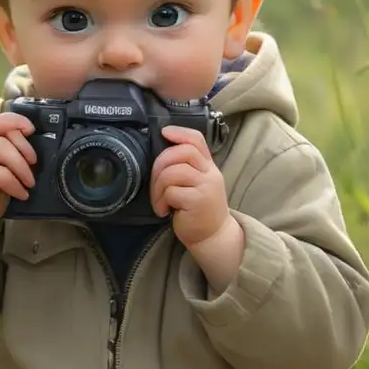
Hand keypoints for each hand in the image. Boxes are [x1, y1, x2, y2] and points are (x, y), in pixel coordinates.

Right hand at [0, 111, 37, 226]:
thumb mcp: (9, 166)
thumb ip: (15, 151)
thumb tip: (37, 144)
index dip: (14, 120)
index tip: (31, 129)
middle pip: (2, 134)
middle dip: (24, 147)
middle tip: (34, 163)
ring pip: (1, 148)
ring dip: (21, 167)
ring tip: (29, 182)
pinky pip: (1, 174)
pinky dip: (16, 185)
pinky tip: (21, 193)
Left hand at [150, 126, 230, 248]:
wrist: (213, 236)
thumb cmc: (199, 210)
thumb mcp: (197, 184)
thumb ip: (187, 168)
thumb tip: (163, 154)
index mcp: (208, 166)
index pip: (197, 140)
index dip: (179, 132)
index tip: (164, 132)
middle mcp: (209, 173)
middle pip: (182, 153)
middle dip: (160, 164)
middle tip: (155, 182)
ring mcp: (205, 186)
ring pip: (172, 172)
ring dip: (158, 186)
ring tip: (160, 200)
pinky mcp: (197, 201)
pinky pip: (171, 191)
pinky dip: (161, 200)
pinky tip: (164, 211)